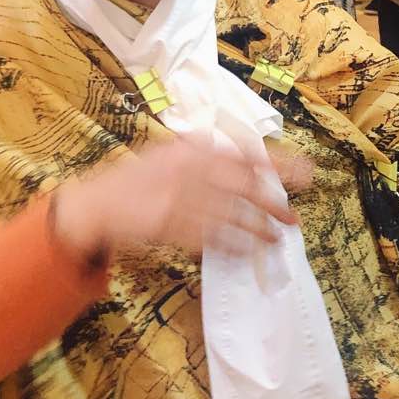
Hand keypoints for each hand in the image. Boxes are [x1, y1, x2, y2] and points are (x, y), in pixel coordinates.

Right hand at [51, 133, 310, 263]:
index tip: (303, 172)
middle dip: (273, 201)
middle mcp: (189, 169)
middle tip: (294, 215)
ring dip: (257, 228)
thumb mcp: (169, 154)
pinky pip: (210, 237)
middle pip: (244, 185)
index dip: (277, 164)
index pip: (243, 154)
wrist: (96, 203)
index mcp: (191, 148)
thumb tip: (248, 161)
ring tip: (275, 237)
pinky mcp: (170, 224)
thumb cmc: (137, 180)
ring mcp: (179, 197)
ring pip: (231, 215)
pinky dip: (232, 244)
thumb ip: (203, 156)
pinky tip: (247, 250)